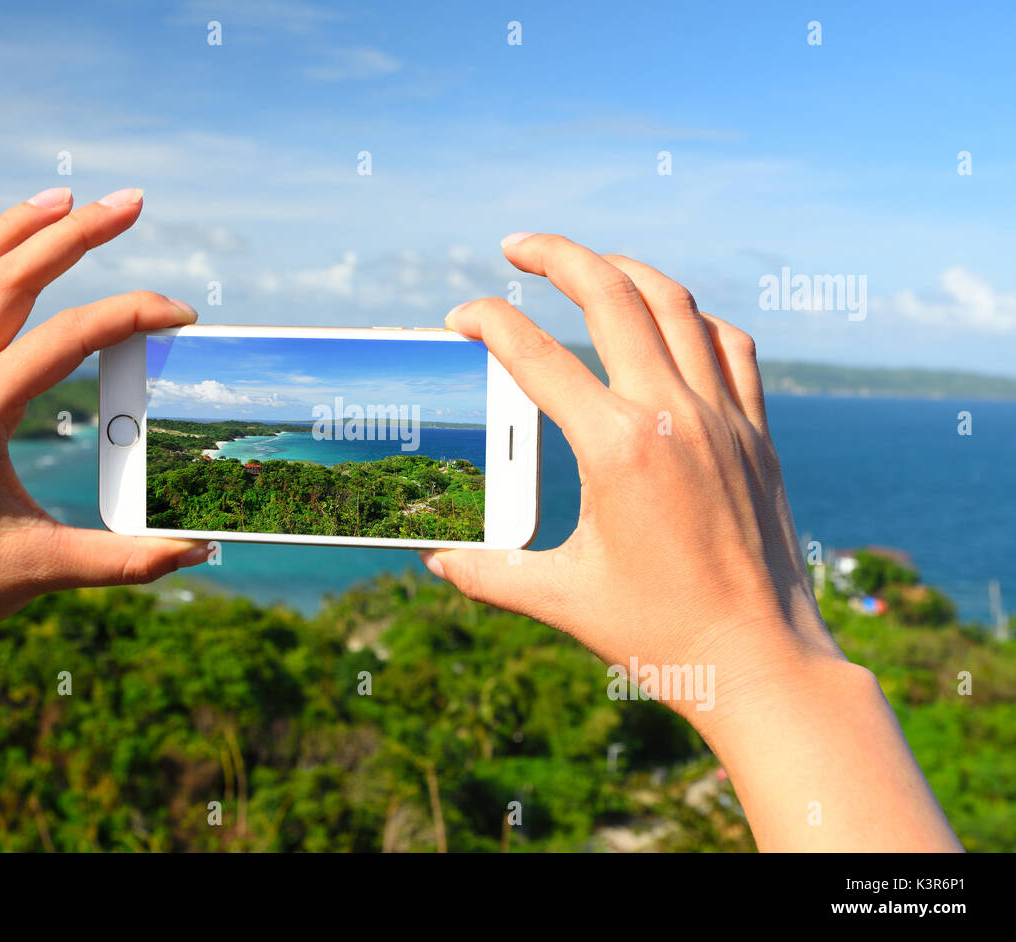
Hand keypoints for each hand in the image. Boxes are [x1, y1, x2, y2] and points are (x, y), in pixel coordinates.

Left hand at [0, 186, 208, 657]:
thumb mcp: (42, 572)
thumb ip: (126, 559)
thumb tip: (200, 551)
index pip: (67, 339)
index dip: (132, 315)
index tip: (182, 314)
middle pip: (9, 279)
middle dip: (76, 233)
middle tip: (132, 202)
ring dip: (10, 228)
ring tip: (63, 196)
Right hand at [423, 234, 960, 850]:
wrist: (761, 663)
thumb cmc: (659, 635)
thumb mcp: (560, 598)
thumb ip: (488, 573)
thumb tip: (435, 559)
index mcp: (616, 449)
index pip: (535, 357)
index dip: (488, 323)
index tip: (460, 317)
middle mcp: (673, 415)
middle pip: (610, 296)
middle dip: (557, 256)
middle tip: (516, 246)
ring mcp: (723, 418)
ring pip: (676, 305)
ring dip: (625, 270)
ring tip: (588, 265)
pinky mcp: (757, 434)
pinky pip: (731, 346)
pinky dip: (695, 318)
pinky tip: (672, 321)